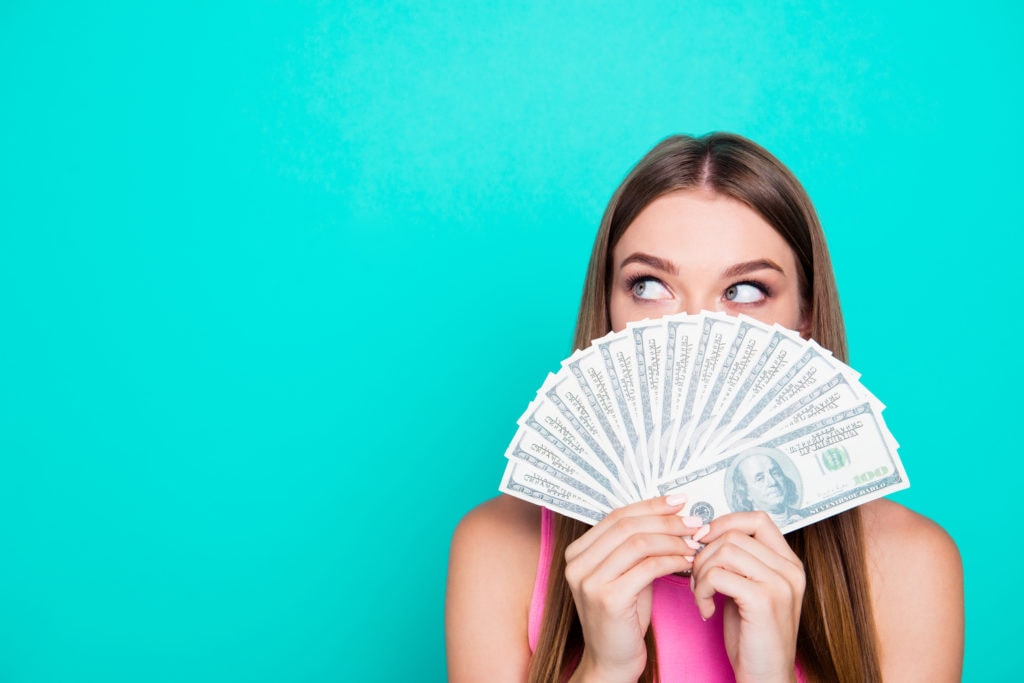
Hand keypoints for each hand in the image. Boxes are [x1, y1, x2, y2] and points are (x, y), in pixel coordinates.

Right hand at [565, 495, 702, 682]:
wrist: (611, 662)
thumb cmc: (623, 618)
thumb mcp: (624, 574)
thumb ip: (634, 547)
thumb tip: (669, 514)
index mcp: (577, 552)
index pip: (616, 516)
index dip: (650, 505)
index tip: (679, 501)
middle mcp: (577, 563)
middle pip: (627, 526)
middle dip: (665, 520)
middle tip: (693, 522)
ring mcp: (589, 581)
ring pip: (638, 544)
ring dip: (672, 540)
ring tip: (694, 542)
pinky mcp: (607, 598)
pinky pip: (647, 568)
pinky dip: (672, 561)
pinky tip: (687, 562)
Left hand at [689, 511, 804, 682]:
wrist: (766, 677)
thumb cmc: (753, 636)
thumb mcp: (748, 589)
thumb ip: (738, 561)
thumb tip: (704, 532)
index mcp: (789, 563)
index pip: (758, 519)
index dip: (725, 522)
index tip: (704, 540)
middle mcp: (790, 570)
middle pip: (734, 534)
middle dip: (704, 554)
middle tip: (697, 580)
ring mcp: (780, 584)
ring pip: (723, 551)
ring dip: (700, 573)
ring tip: (701, 595)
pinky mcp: (764, 600)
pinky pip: (717, 575)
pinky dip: (702, 590)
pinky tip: (705, 609)